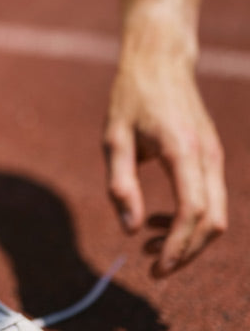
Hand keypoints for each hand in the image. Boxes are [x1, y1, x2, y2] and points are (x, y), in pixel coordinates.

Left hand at [103, 58, 226, 276]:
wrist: (160, 62)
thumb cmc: (130, 98)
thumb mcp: (114, 139)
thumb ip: (121, 184)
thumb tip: (130, 230)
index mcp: (182, 151)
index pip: (191, 212)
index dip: (178, 246)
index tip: (157, 269)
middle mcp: (208, 157)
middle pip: (212, 222)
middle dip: (186, 252)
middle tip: (153, 268)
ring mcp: (214, 158)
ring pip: (216, 215)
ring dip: (187, 239)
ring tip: (148, 246)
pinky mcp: (211, 158)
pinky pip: (209, 200)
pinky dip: (188, 221)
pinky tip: (155, 221)